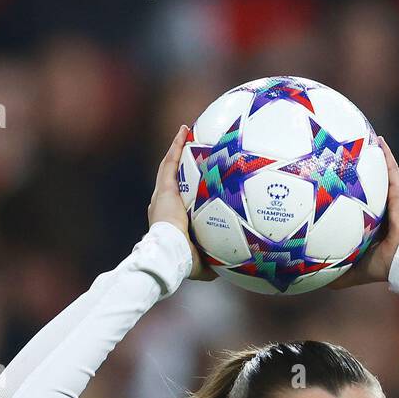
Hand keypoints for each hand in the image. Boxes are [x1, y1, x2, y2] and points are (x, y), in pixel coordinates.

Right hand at [148, 125, 215, 281]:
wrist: (171, 254)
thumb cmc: (185, 262)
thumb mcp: (205, 264)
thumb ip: (218, 262)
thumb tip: (236, 266)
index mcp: (172, 222)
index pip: (180, 203)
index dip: (186, 193)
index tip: (196, 186)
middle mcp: (164, 206)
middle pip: (173, 180)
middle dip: (181, 167)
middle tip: (192, 153)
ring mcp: (162, 195)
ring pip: (170, 167)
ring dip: (177, 150)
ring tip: (186, 133)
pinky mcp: (164, 189)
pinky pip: (171, 162)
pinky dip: (177, 145)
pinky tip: (185, 131)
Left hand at [329, 138, 398, 288]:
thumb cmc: (380, 266)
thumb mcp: (351, 270)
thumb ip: (334, 273)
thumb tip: (310, 277)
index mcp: (369, 228)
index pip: (354, 211)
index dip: (344, 201)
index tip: (329, 190)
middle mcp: (380, 212)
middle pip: (366, 189)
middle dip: (356, 175)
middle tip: (341, 159)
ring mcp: (390, 201)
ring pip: (379, 176)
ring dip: (372, 159)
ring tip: (360, 141)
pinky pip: (392, 170)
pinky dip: (386, 155)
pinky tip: (379, 139)